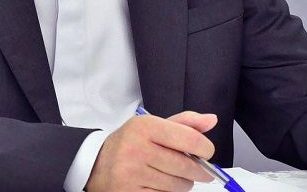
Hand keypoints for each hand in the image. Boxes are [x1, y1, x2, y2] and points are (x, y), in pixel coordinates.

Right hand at [85, 110, 217, 191]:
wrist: (96, 165)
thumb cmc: (130, 144)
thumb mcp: (152, 126)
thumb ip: (183, 123)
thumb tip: (210, 120)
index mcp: (145, 126)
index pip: (190, 140)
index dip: (205, 149)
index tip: (206, 152)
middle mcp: (136, 149)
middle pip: (187, 166)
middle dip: (198, 170)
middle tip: (198, 169)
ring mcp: (132, 174)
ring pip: (178, 186)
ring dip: (183, 183)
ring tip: (172, 176)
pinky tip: (159, 185)